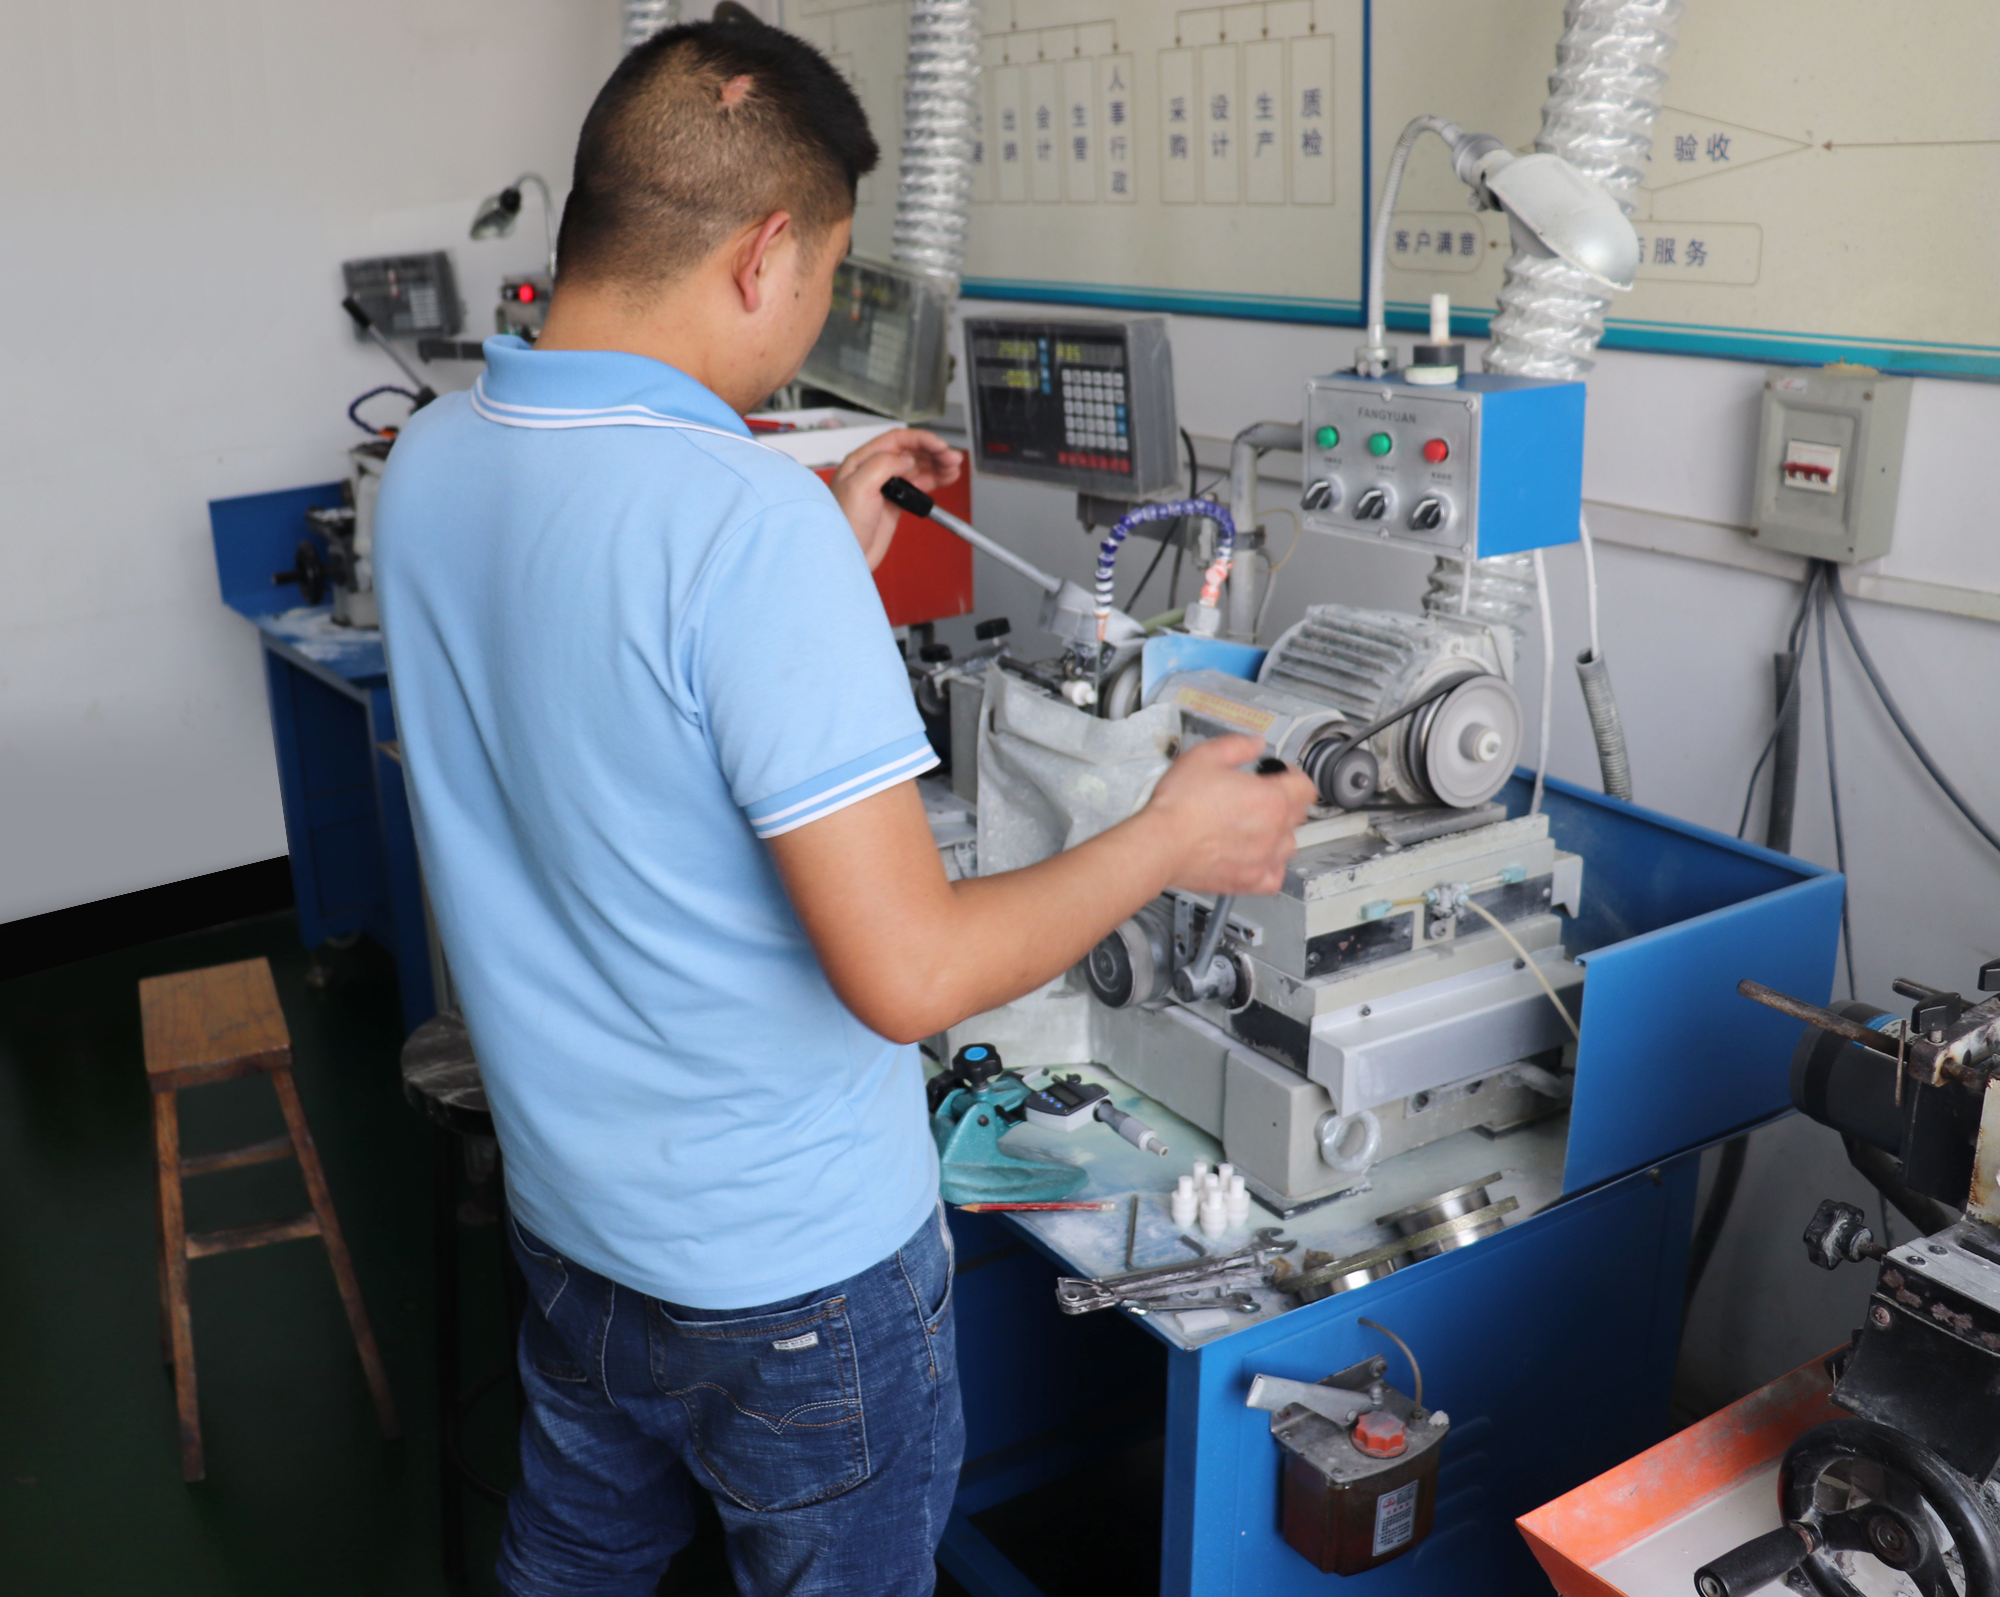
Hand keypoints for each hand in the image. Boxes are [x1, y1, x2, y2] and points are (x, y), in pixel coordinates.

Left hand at [830, 428, 962, 570]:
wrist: (845, 556)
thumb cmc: (842, 524)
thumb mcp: (859, 487)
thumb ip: (882, 464)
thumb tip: (904, 459)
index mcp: (863, 461)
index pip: (897, 440)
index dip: (922, 440)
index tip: (941, 446)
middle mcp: (875, 470)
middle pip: (911, 451)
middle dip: (934, 452)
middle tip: (952, 458)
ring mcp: (887, 487)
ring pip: (918, 467)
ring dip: (937, 464)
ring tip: (953, 467)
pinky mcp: (895, 503)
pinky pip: (919, 484)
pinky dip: (935, 479)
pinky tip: (946, 477)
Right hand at [1138, 735, 1314, 896]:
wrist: (1161, 844)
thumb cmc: (1180, 805)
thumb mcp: (1205, 756)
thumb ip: (1237, 746)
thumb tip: (1256, 744)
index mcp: (1271, 798)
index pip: (1305, 786)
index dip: (1292, 774)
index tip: (1277, 773)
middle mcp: (1274, 830)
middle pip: (1299, 814)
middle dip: (1284, 800)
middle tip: (1259, 796)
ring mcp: (1264, 858)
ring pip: (1289, 845)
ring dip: (1279, 833)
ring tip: (1256, 826)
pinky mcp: (1249, 881)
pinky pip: (1275, 876)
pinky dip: (1271, 866)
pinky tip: (1257, 857)